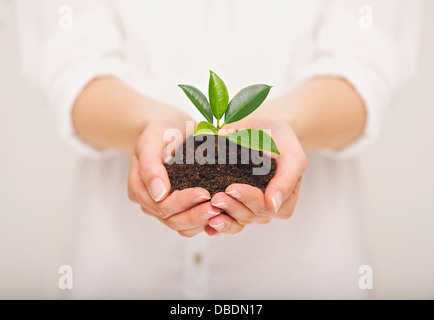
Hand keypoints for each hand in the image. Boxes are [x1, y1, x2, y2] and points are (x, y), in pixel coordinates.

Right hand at [127, 104, 220, 236]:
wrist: (171, 127)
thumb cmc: (160, 131)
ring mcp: (166, 208)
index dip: (182, 202)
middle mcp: (151, 203)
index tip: (204, 193)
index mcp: (139, 189)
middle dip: (195, 215)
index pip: (161, 205)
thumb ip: (150, 166)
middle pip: (172, 220)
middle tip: (217, 206)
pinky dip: (206, 221)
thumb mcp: (151, 141)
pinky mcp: (181, 208)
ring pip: (183, 227)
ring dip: (202, 222)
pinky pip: (192, 224)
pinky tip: (221, 213)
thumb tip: (158, 194)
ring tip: (221, 211)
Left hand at [204, 108, 306, 235]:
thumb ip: (287, 179)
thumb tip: (274, 205)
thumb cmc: (280, 138)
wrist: (264, 125)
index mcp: (283, 200)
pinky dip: (215, 224)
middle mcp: (265, 208)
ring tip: (208, 209)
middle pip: (248, 216)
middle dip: (231, 208)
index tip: (232, 188)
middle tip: (216, 198)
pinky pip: (224, 218)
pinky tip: (204, 224)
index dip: (248, 199)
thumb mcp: (291, 154)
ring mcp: (247, 208)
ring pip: (235, 221)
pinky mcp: (232, 203)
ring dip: (222, 218)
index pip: (264, 206)